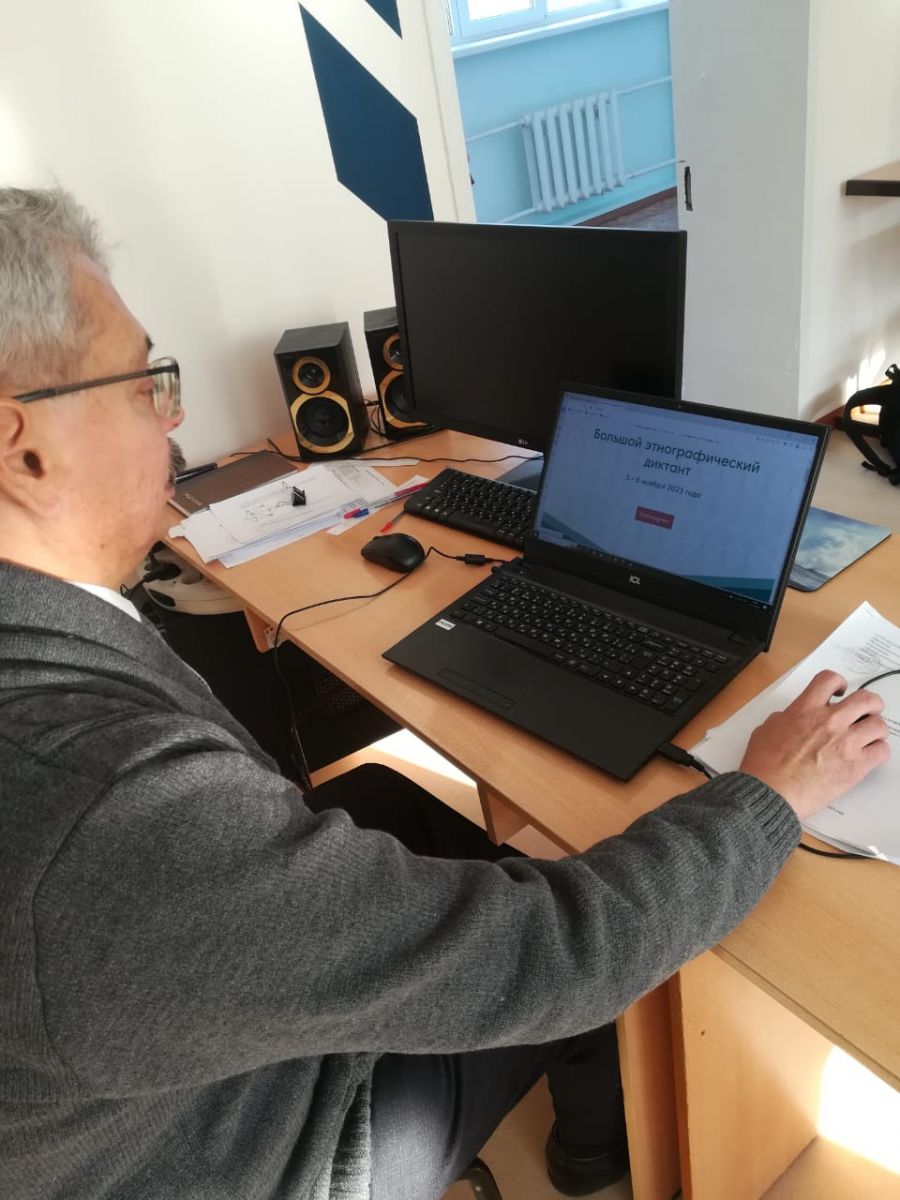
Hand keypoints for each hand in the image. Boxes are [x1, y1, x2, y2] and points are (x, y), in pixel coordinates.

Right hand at [739, 669, 890, 819]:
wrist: (771, 792)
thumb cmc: (764, 766)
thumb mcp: (766, 729)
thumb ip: (785, 718)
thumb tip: (792, 719)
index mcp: (805, 709)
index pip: (829, 679)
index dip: (838, 683)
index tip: (840, 692)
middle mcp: (830, 722)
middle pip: (866, 699)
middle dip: (869, 703)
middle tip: (865, 711)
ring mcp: (846, 743)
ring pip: (879, 725)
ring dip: (875, 729)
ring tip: (868, 736)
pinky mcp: (856, 766)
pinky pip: (882, 751)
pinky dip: (878, 751)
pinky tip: (869, 755)